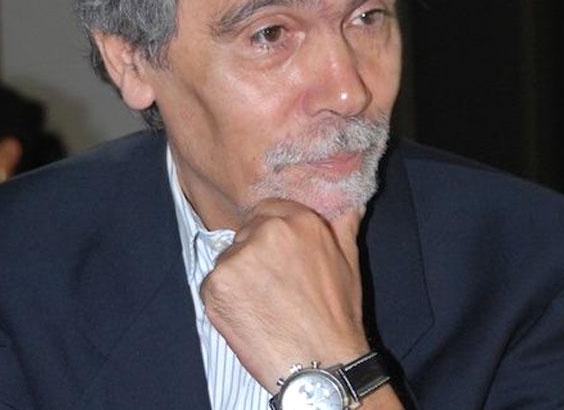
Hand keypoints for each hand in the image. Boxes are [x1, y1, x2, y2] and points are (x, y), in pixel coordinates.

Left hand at [199, 198, 368, 390]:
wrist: (319, 363)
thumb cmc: (336, 316)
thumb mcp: (349, 260)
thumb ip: (343, 223)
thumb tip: (349, 201)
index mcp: (299, 221)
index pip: (267, 210)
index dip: (269, 232)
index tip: (275, 255)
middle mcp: (265, 233)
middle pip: (246, 234)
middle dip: (255, 254)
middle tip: (271, 285)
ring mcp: (237, 258)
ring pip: (229, 259)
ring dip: (239, 276)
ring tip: (262, 304)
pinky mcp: (216, 285)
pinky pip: (214, 283)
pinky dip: (225, 297)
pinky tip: (248, 314)